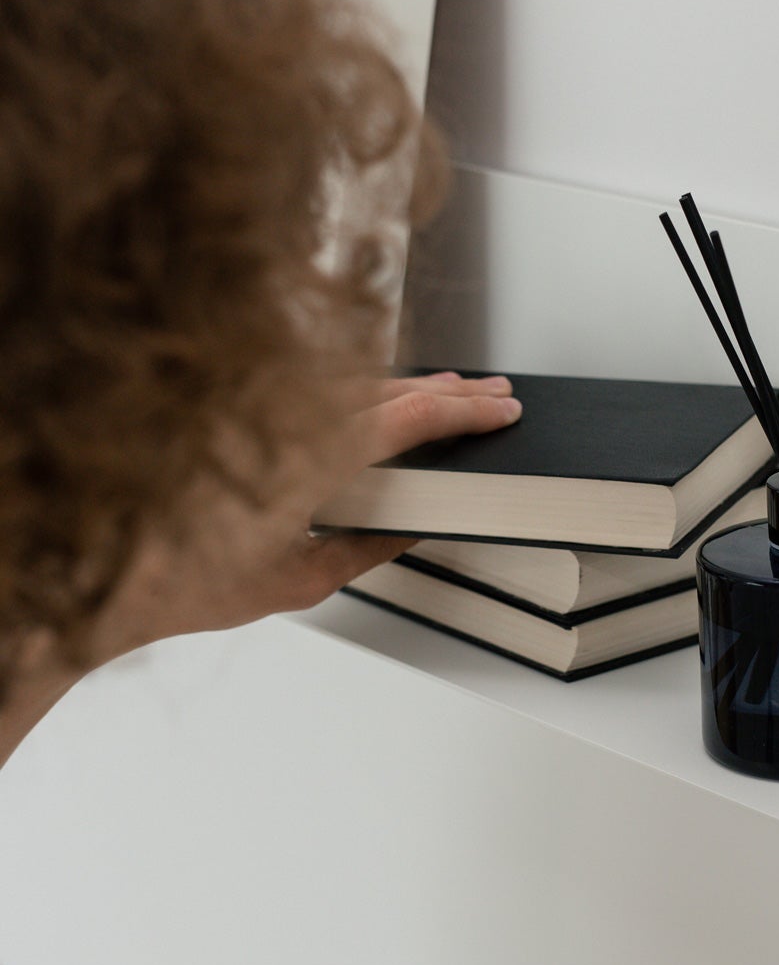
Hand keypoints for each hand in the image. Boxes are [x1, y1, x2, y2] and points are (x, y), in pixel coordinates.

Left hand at [86, 372, 522, 661]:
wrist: (92, 574)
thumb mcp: (295, 581)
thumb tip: (405, 530)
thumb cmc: (180, 583)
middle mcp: (287, 421)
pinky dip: (364, 391)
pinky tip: (378, 397)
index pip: (410, 419)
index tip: (501, 409)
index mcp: (312, 458)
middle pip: (390, 389)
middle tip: (493, 394)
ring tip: (451, 390)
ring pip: (355, 381)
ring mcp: (262, 411)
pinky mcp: (240, 414)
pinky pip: (319, 389)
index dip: (464, 412)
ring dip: (411, 385)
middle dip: (450, 390)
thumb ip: (362, 551)